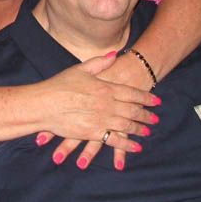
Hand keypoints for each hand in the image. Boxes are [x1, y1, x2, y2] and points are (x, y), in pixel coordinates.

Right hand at [33, 53, 160, 170]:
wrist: (43, 104)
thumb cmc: (59, 85)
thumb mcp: (80, 69)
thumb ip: (100, 63)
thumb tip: (114, 54)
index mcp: (105, 87)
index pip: (132, 93)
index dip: (146, 97)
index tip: (156, 101)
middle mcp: (107, 104)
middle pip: (133, 110)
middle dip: (146, 114)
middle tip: (156, 118)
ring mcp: (101, 119)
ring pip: (127, 125)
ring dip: (140, 128)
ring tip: (148, 132)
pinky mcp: (93, 133)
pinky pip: (115, 140)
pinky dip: (127, 144)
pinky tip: (136, 147)